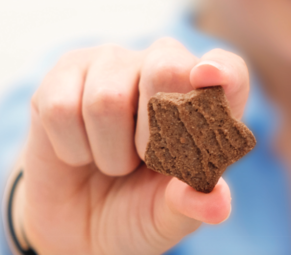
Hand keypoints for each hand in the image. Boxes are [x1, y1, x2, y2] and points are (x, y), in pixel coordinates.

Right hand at [16, 38, 249, 254]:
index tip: (206, 79)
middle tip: (147, 159)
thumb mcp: (167, 218)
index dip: (221, 69)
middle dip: (153, 128)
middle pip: (165, 67)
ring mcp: (114, 65)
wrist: (78, 225)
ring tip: (114, 162)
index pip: (228, 69)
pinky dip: (72, 147)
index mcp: (205, 101)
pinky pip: (62, 107)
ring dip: (109, 151)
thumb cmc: (138, 210)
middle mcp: (164, 68)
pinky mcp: (66, 73)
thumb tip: (217, 204)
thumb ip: (191, 206)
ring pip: (107, 99)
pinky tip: (81, 153)